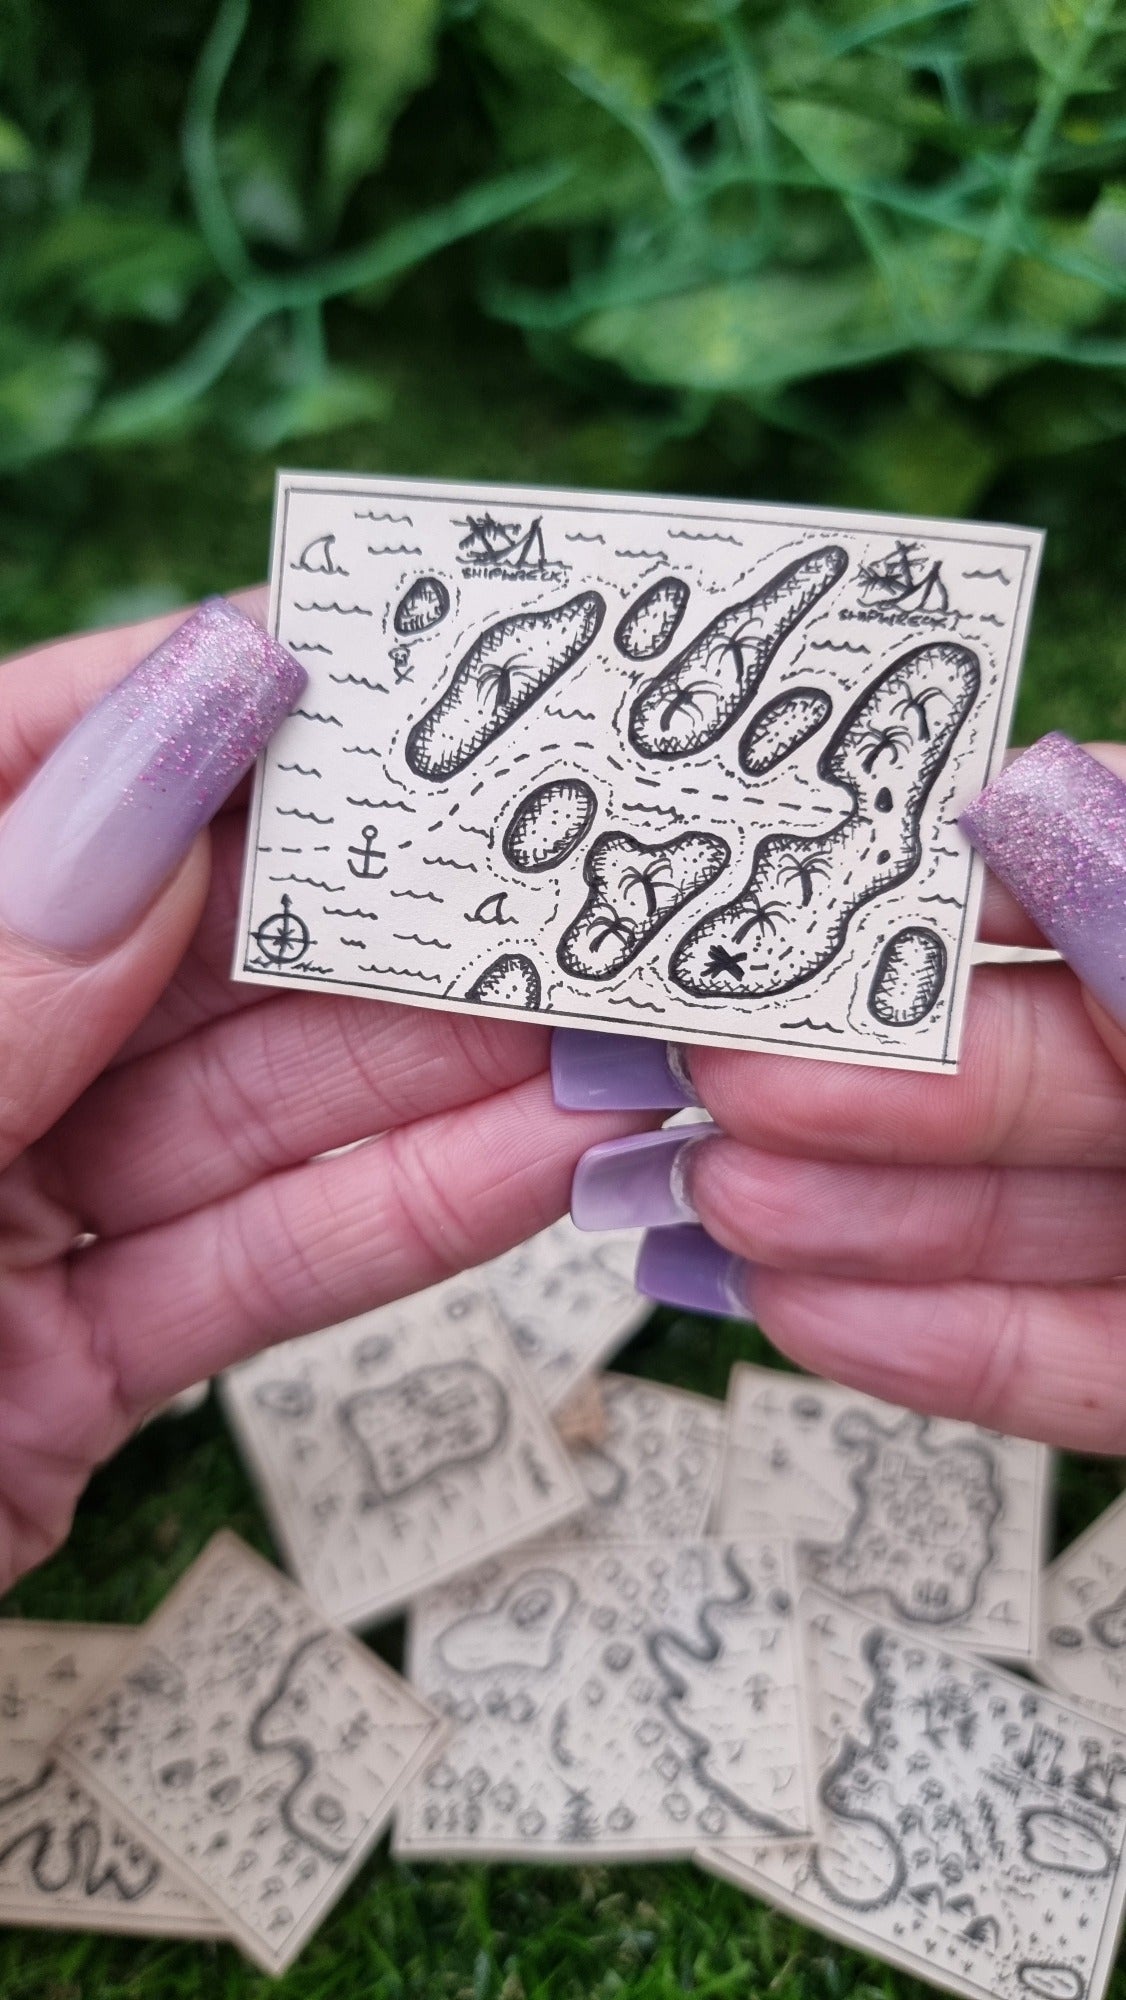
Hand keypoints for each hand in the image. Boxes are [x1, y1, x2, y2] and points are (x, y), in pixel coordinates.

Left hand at [0, 600, 643, 1588]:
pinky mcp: (60, 1384)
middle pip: (160, 945)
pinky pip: (241, 1277)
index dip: (188, 709)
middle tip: (561, 848)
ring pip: (233, 1114)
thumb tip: (182, 737)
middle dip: (368, 897)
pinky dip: (398, 1221)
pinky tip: (546, 1151)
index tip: (373, 667)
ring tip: (614, 1003)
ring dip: (435, 1065)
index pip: (7, 776)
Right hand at [561, 737, 1125, 1453]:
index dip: (918, 893)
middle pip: (1015, 1073)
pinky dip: (942, 1350)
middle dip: (844, 1080)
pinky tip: (802, 1315)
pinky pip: (1072, 1366)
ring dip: (852, 1217)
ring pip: (1020, 1223)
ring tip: (712, 1198)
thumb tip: (1019, 793)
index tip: (767, 882)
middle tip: (695, 1074)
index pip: (1066, 895)